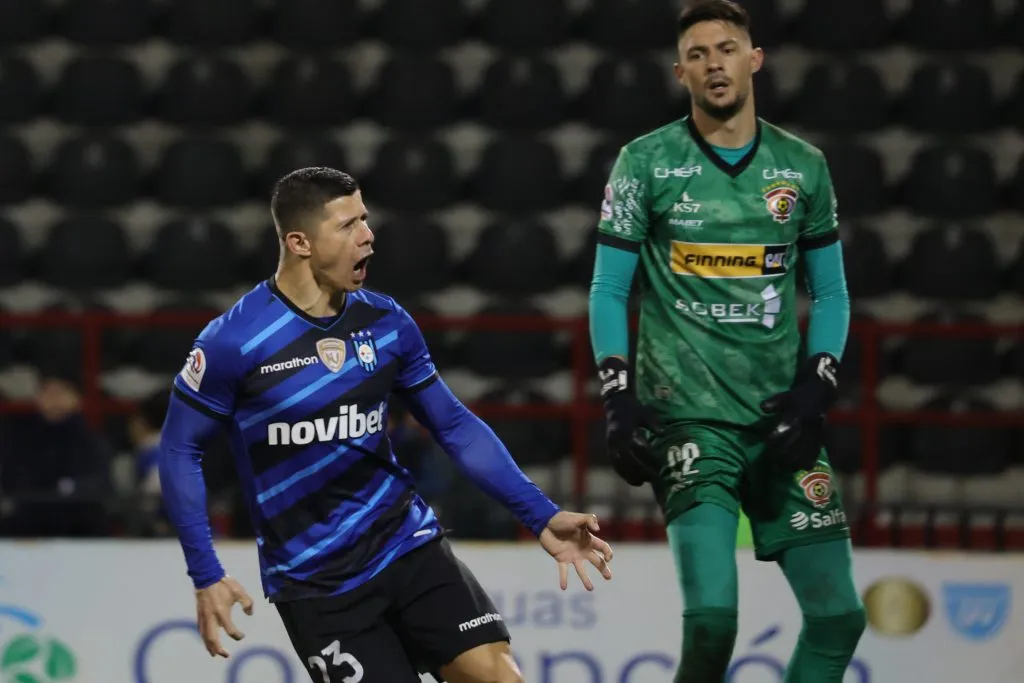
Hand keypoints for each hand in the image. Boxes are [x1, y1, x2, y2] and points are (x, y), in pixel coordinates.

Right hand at [195, 575, 254, 657]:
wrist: (207, 577)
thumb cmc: (224, 584)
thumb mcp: (239, 591)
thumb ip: (247, 603)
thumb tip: (250, 614)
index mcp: (222, 613)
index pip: (230, 630)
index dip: (237, 635)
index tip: (242, 636)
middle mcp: (212, 618)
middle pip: (213, 639)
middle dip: (219, 649)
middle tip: (226, 655)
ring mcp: (204, 617)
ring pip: (205, 637)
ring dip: (210, 647)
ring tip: (214, 654)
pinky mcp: (199, 615)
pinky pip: (201, 630)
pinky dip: (204, 638)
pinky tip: (207, 641)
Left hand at [538, 511, 613, 590]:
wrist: (546, 523)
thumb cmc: (562, 519)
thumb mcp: (577, 518)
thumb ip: (589, 520)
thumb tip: (597, 529)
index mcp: (588, 540)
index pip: (603, 548)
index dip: (608, 553)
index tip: (608, 558)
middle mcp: (582, 550)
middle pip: (596, 561)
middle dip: (603, 569)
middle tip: (609, 577)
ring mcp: (572, 556)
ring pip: (581, 570)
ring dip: (585, 579)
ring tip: (590, 589)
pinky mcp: (561, 559)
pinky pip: (563, 571)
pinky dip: (563, 579)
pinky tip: (563, 587)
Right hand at [598, 357, 663, 485]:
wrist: (615, 404)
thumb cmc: (633, 409)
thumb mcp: (645, 412)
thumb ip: (654, 423)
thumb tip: (664, 433)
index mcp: (624, 431)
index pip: (637, 450)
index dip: (648, 460)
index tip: (659, 467)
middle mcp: (615, 440)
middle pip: (627, 461)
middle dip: (640, 471)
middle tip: (654, 478)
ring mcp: (610, 445)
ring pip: (619, 465)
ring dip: (630, 475)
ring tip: (643, 483)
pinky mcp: (609, 449)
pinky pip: (615, 464)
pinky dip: (624, 473)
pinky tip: (634, 480)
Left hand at [760, 353, 838, 470]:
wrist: (822, 394)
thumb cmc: (799, 396)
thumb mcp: (786, 396)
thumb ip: (774, 402)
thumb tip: (762, 408)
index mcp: (797, 416)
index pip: (784, 431)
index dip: (775, 438)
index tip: (767, 442)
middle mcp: (806, 426)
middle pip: (793, 445)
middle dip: (781, 454)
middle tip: (772, 459)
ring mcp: (815, 434)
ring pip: (804, 451)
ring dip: (793, 461)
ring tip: (783, 468)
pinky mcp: (821, 438)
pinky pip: (816, 452)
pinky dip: (809, 461)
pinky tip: (801, 468)